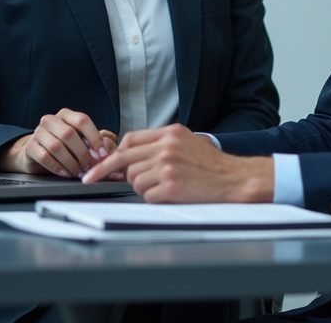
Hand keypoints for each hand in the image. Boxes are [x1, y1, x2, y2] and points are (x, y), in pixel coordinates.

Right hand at [0, 109, 117, 177]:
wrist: (36, 152)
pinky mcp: (30, 147)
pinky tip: (65, 173)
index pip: (82, 120)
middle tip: (90, 166)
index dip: (94, 137)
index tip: (103, 153)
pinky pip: (44, 157)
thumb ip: (93, 142)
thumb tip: (110, 149)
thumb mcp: (79, 139)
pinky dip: (57, 167)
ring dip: (71, 162)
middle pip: (69, 134)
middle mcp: (51, 120)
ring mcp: (38, 132)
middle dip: (82, 153)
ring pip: (57, 146)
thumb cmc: (63, 145)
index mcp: (66, 115)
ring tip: (78, 171)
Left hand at [82, 123, 273, 202]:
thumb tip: (127, 156)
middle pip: (125, 161)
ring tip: (162, 186)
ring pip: (134, 180)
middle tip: (97, 180)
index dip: (111, 155)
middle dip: (113, 174)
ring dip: (142, 187)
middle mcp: (167, 147)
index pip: (129, 140)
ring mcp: (168, 166)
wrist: (234, 178)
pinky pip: (147, 195)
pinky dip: (154, 198)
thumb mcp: (186, 141)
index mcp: (170, 132)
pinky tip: (170, 194)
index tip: (97, 166)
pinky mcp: (171, 186)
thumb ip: (158, 144)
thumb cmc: (210, 164)